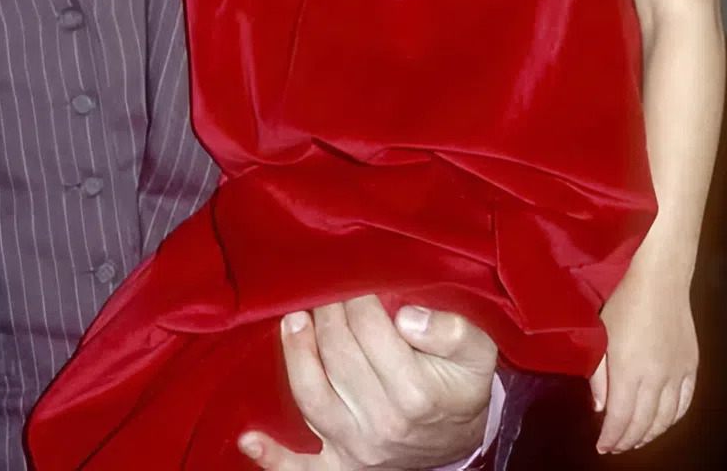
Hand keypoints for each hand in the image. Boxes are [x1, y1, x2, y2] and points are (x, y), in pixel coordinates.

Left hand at [238, 296, 495, 469]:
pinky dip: (274, 458)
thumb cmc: (462, 382)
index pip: (371, 330)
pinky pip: (302, 469)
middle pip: (338, 355)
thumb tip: (408, 317)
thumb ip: (452, 330)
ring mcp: (358, 449)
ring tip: (292, 319)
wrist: (461, 437)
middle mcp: (383, 424)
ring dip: (296, 354)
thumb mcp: (477, 351)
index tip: (353, 275)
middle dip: (327, 313)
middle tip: (323, 287)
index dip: (357, 296)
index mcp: (415, 393)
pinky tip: (249, 438)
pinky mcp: (341, 467)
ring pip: (311, 397)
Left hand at [590, 266, 697, 454]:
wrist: (659, 279)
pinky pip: (684, 404)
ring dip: (650, 434)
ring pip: (665, 419)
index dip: (612, 437)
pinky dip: (672, 420)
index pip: (620, 418)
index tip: (602, 446)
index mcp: (629, 370)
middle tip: (616, 447)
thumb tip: (601, 409)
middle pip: (643, 423)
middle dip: (628, 440)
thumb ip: (599, 375)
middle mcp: (656, 378)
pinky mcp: (692, 366)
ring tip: (636, 439)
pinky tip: (662, 423)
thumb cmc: (622, 300)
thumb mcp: (601, 335)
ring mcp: (677, 374)